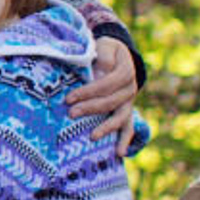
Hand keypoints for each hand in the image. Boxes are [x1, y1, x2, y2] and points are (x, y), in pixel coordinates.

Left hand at [68, 35, 138, 151]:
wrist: (119, 54)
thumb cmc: (106, 50)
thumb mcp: (104, 46)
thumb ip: (103, 57)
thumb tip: (99, 73)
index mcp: (125, 71)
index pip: (105, 84)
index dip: (88, 92)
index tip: (69, 98)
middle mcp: (130, 89)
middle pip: (110, 102)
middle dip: (90, 109)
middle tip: (71, 113)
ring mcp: (129, 102)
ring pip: (121, 117)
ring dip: (106, 128)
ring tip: (92, 137)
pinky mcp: (126, 111)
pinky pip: (129, 127)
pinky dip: (125, 140)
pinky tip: (119, 153)